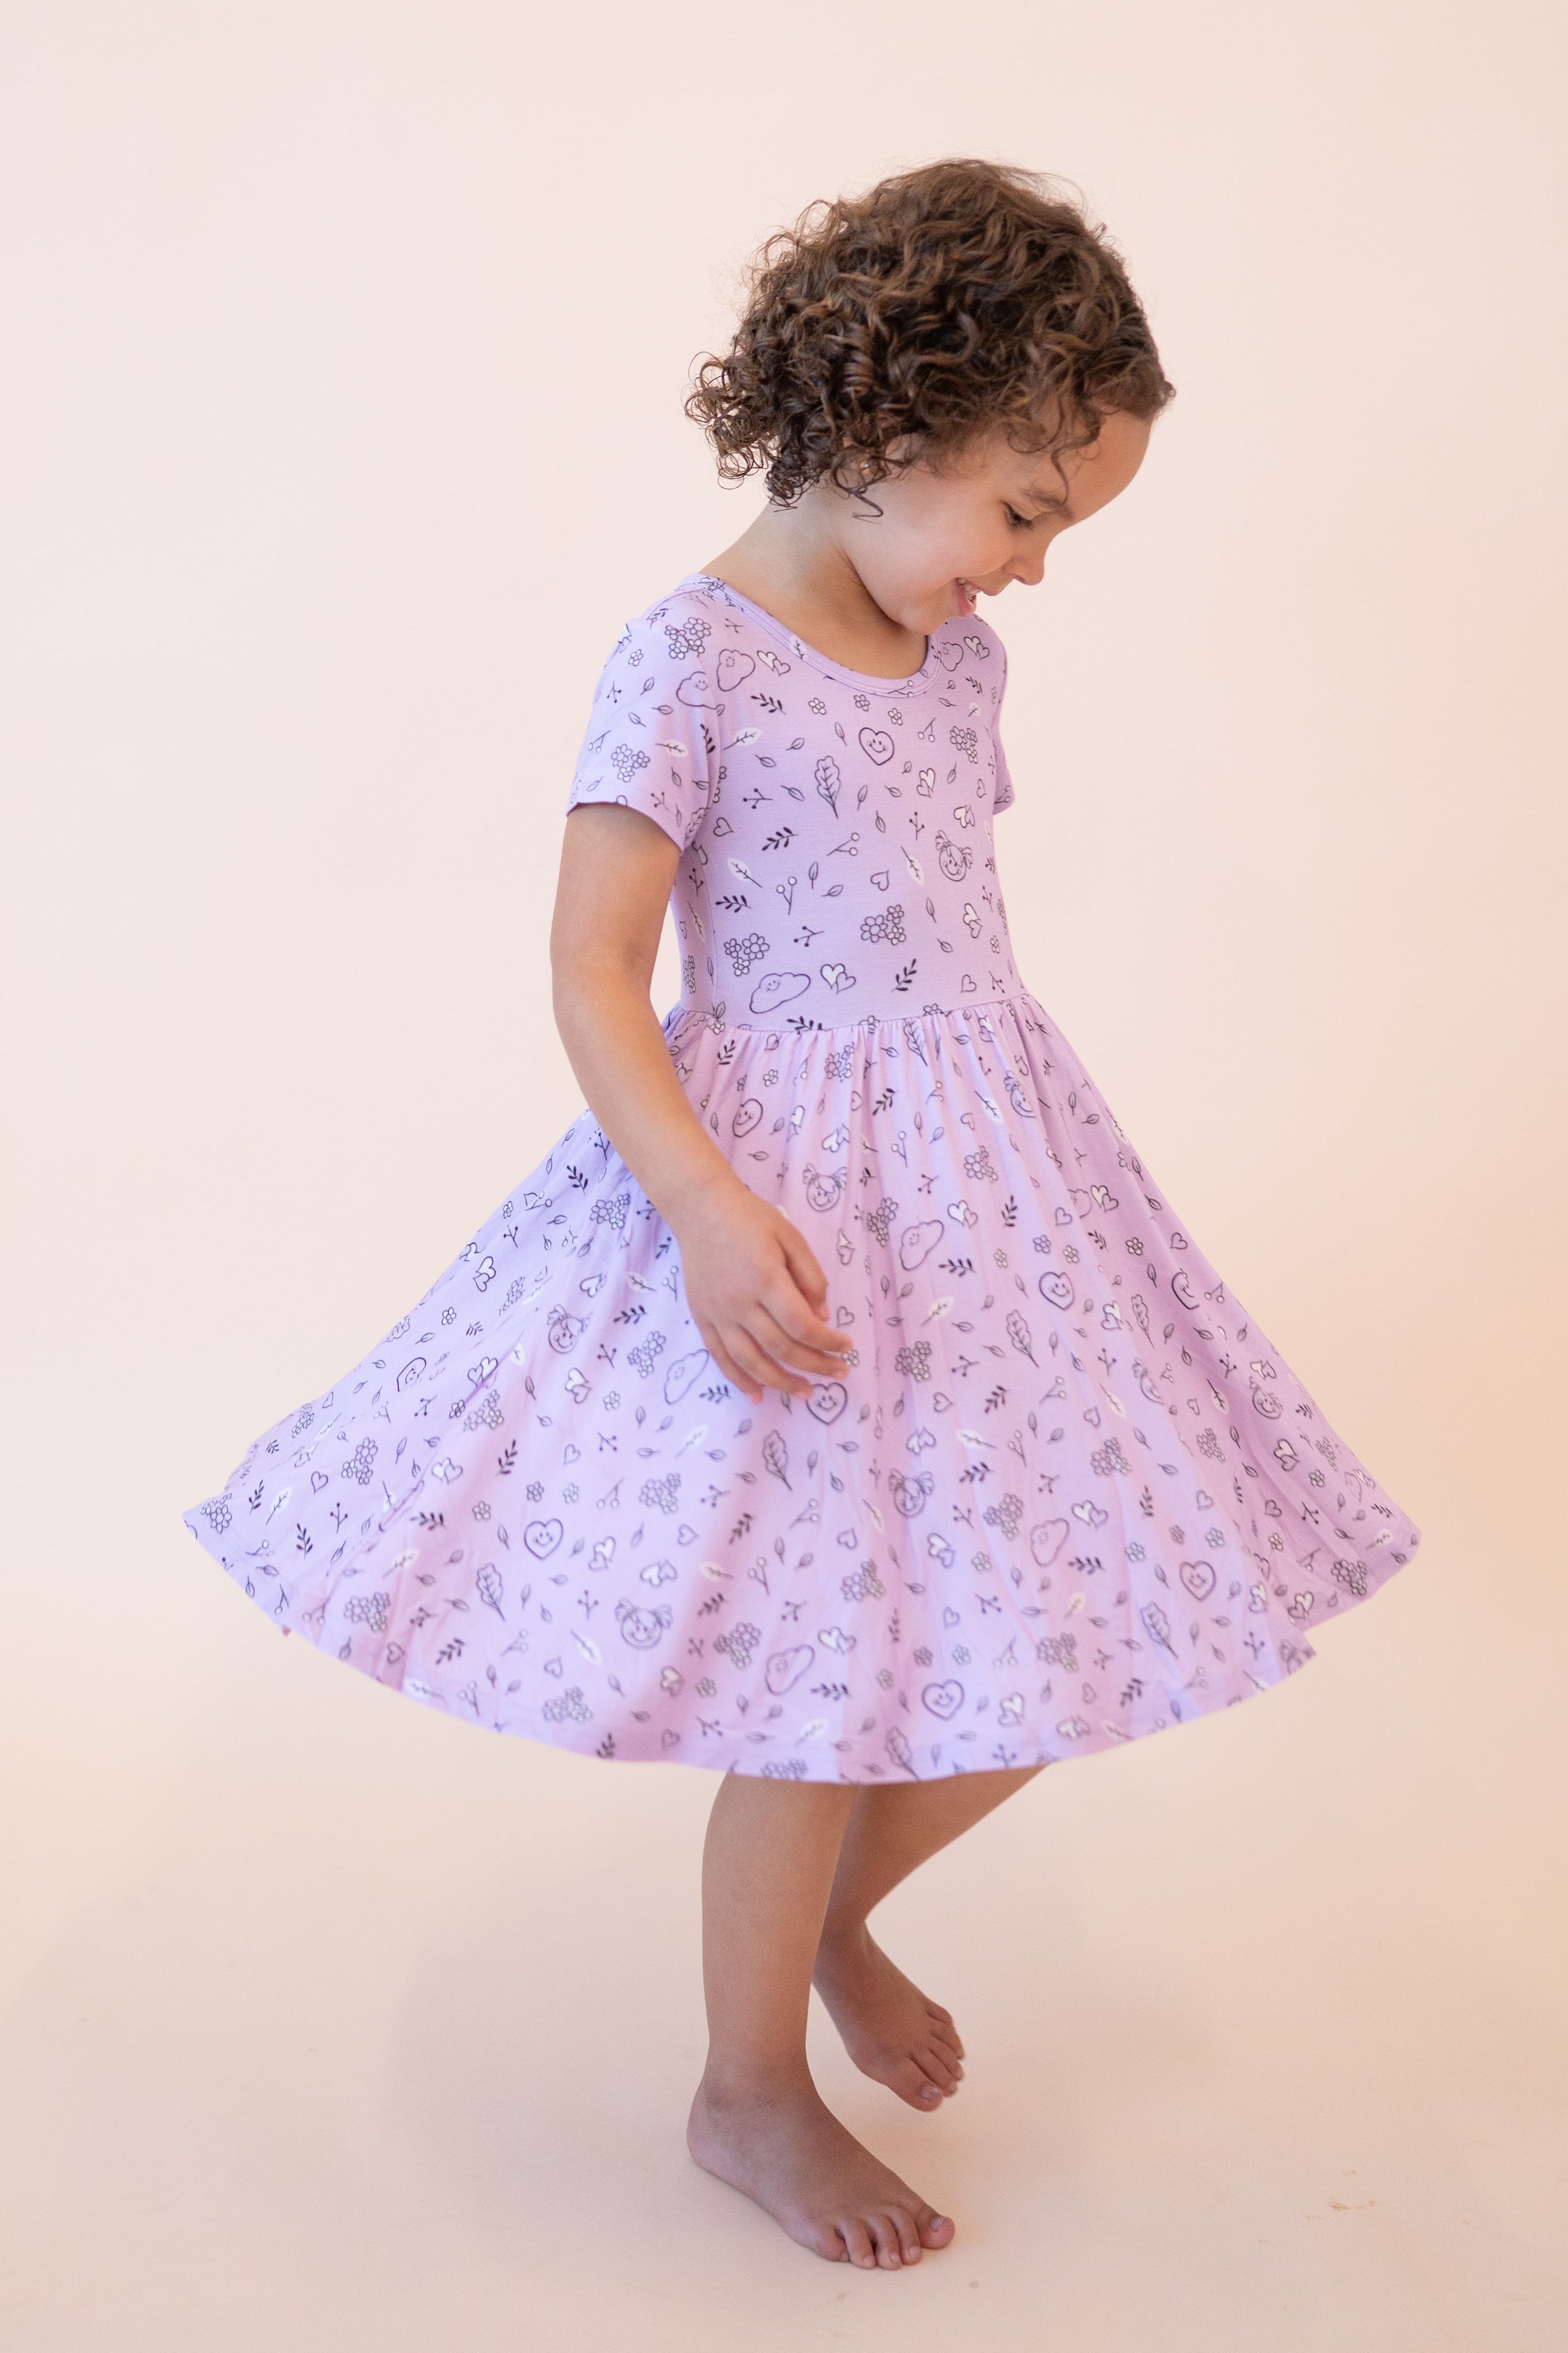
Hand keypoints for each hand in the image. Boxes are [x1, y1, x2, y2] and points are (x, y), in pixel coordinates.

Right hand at [670, 1176, 855, 1405]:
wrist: (700, 1208)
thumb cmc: (750, 1218)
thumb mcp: (791, 1237)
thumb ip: (810, 1278)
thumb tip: (821, 1318)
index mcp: (766, 1280)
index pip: (802, 1326)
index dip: (828, 1342)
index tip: (846, 1347)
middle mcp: (740, 1303)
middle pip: (781, 1348)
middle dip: (814, 1366)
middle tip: (838, 1374)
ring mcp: (718, 1313)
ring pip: (751, 1361)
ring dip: (781, 1383)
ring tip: (805, 1394)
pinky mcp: (703, 1317)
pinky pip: (721, 1357)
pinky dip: (739, 1380)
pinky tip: (758, 1395)